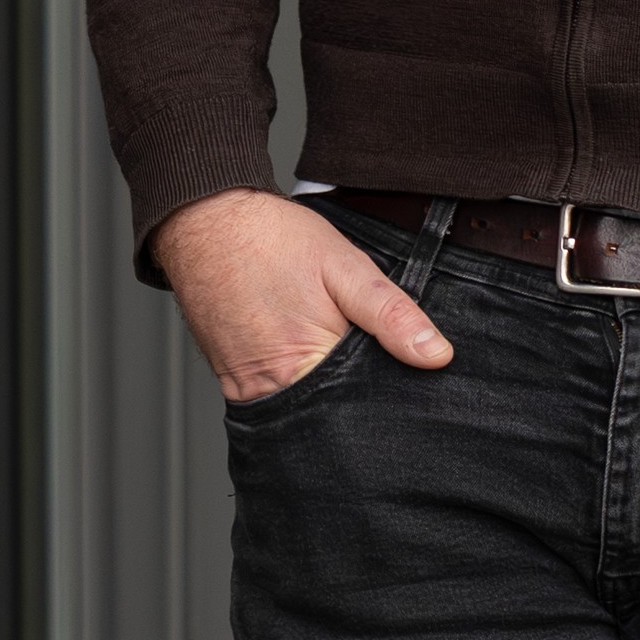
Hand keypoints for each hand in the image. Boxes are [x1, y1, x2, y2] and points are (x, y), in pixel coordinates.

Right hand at [156, 189, 450, 402]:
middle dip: (356, 401)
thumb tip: (436, 355)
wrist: (204, 222)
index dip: (387, 397)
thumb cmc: (269, 239)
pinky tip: (303, 353)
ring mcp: (246, 392)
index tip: (399, 378)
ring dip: (326, 393)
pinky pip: (276, 400)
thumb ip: (391, 314)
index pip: (364, 409)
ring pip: (304, 412)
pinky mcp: (232, 384)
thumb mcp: (345, 266)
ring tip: (330, 351)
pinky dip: (297, 385)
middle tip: (361, 355)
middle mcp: (270, 392)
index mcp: (305, 369)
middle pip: (331, 418)